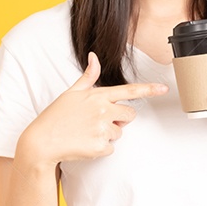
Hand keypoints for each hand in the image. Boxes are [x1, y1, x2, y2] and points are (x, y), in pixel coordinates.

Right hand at [15, 51, 167, 167]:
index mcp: (98, 96)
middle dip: (120, 119)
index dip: (149, 89)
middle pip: (129, 115)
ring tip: (86, 132)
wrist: (42, 142)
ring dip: (107, 134)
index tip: (165, 89)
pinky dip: (100, 148)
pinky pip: (111, 148)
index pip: (129, 91)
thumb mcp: (71, 93)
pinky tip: (85, 143)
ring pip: (119, 132)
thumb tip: (94, 57)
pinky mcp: (100, 146)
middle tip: (97, 122)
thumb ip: (88, 76)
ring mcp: (102, 129)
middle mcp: (103, 110)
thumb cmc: (55, 116)